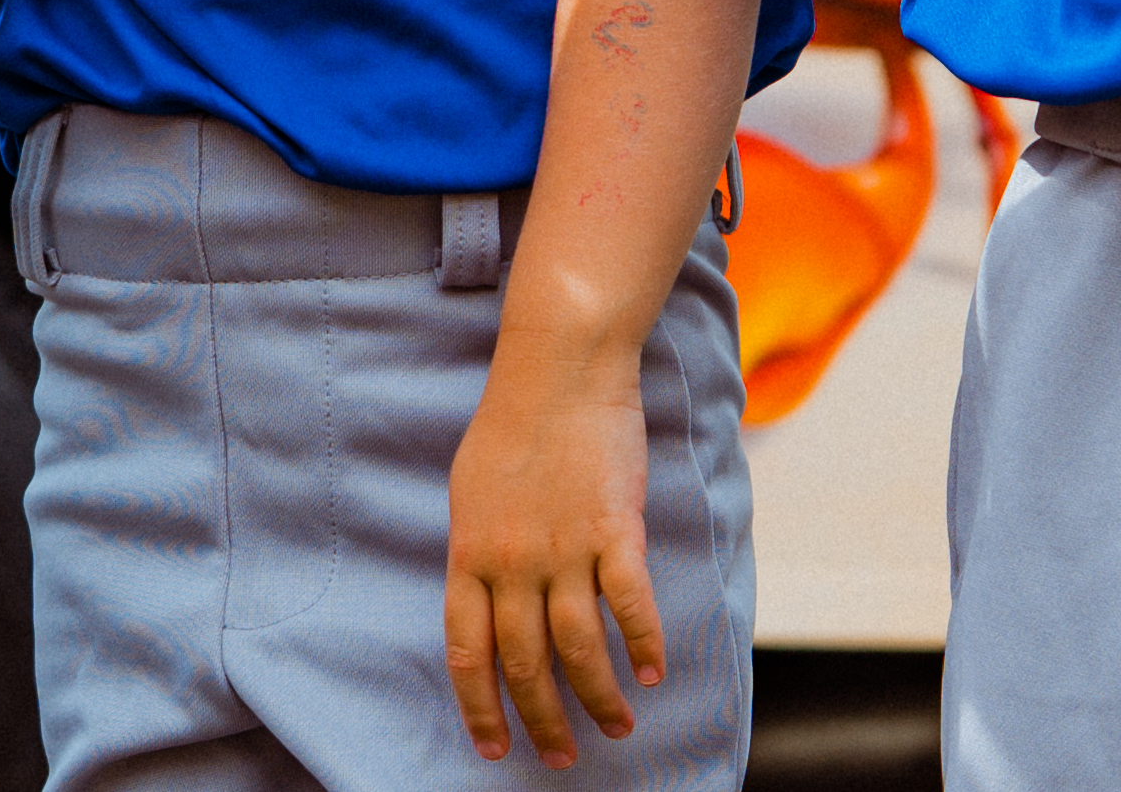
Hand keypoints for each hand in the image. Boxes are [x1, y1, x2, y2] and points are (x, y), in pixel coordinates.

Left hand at [443, 355, 659, 766]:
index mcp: (469, 555)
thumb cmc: (512, 423)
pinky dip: (643, 645)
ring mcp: (563, 548)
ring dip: (599, 699)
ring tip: (616, 725)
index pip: (467, 654)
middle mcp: (512, 562)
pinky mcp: (614, 529)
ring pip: (579, 649)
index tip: (495, 748)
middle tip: (563, 756)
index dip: (482, 709)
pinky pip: (630, 604)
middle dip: (544, 722)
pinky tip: (652, 672)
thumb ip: (478, 553)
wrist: (558, 367)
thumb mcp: (470, 493)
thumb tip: (485, 601)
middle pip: (526, 664)